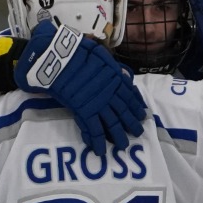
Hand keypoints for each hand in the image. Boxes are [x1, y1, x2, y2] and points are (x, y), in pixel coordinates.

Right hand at [14, 20, 144, 157]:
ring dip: (119, 136)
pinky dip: (98, 141)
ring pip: (113, 123)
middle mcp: (110, 92)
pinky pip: (94, 129)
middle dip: (132, 123)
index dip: (137, 106)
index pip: (130, 95)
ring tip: (123, 146)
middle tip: (138, 133)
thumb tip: (124, 75)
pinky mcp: (85, 111)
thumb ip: (112, 66)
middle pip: (125, 111)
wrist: (61, 58)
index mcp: (115, 78)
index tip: (142, 114)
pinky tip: (100, 150)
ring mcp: (98, 103)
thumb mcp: (100, 54)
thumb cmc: (77, 52)